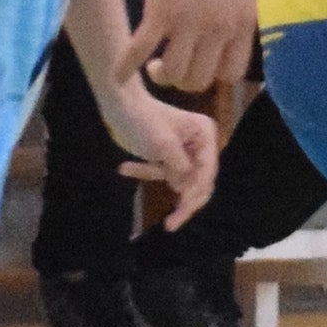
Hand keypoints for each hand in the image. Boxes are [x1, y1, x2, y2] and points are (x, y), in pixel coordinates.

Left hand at [112, 92, 222, 227]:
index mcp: (205, 134)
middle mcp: (200, 143)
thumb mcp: (163, 145)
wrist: (119, 102)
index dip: (196, 193)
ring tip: (138, 179)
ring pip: (180, 180)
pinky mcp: (168, 155)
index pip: (208, 172)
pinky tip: (123, 167)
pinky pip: (163, 172)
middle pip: (199, 181)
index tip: (182, 208)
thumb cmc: (143, 119)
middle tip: (171, 224)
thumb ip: (179, 169)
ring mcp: (185, 150)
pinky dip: (146, 172)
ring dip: (157, 179)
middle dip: (183, 200)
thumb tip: (185, 189)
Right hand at [122, 0, 259, 91]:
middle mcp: (219, 28)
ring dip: (160, 74)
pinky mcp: (161, 9)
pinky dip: (126, 66)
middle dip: (182, 79)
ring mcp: (189, 21)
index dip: (212, 75)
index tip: (198, 64)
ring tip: (152, 63)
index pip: (230, 74)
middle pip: (199, 79)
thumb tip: (218, 42)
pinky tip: (119, 75)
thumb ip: (234, 17)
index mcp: (242, 24)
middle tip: (169, 65)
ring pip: (173, 72)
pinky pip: (140, 49)